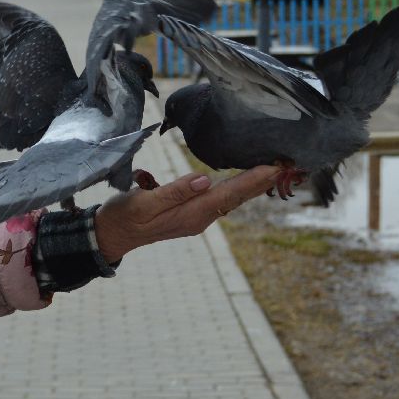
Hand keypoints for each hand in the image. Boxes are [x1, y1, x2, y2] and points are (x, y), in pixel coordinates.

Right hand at [93, 166, 278, 263]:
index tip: (274, 167)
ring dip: (252, 184)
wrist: (113, 234)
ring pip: (231, 198)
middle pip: (237, 197)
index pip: (229, 193)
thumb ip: (175, 191)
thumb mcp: (145, 201)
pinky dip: (237, 187)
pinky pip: (220, 199)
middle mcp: (200, 217)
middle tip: (286, 164)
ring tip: (273, 169)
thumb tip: (205, 180)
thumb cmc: (125, 215)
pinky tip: (245, 179)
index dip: (253, 180)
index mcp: (192, 213)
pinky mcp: (191, 213)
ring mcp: (196, 217)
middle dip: (261, 181)